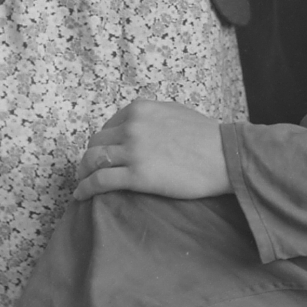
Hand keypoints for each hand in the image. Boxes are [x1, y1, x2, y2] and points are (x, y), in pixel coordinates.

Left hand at [72, 97, 231, 202]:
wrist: (226, 155)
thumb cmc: (208, 137)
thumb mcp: (175, 113)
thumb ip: (152, 117)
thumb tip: (139, 125)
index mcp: (139, 110)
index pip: (107, 127)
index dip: (102, 143)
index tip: (103, 155)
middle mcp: (131, 127)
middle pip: (96, 144)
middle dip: (90, 158)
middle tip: (88, 171)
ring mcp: (133, 151)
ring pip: (93, 161)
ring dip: (83, 173)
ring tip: (82, 184)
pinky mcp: (137, 175)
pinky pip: (100, 181)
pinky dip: (85, 189)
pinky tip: (81, 196)